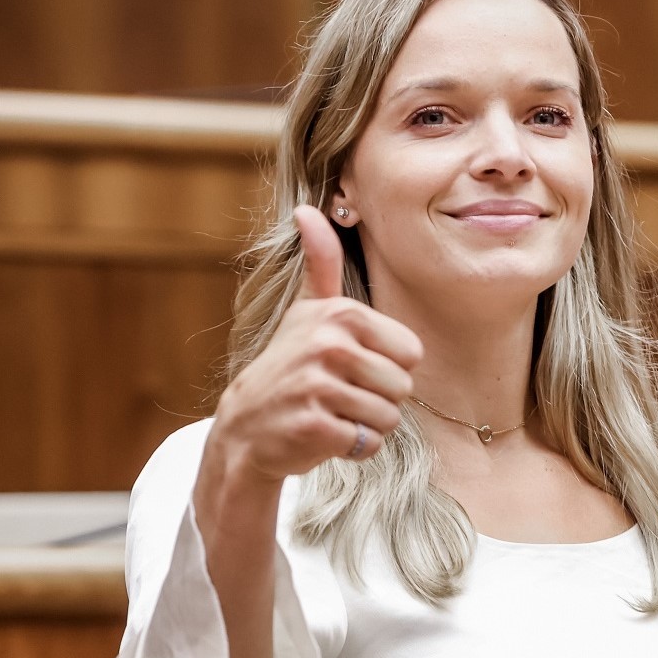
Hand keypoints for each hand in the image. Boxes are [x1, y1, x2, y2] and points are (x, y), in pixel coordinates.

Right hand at [207, 205, 422, 482]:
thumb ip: (320, 265)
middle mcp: (328, 344)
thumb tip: (307, 210)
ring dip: (365, 425)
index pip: (411, 354)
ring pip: (388, 418)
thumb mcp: (307, 311)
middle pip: (402, 388)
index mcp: (340, 315)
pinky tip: (323, 434)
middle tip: (338, 395)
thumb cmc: (289, 366)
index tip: (351, 367)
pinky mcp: (314, 426)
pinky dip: (352, 447)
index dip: (387, 368)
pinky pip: (367, 443)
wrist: (246, 425)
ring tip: (331, 412)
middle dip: (377, 400)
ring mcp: (318, 386)